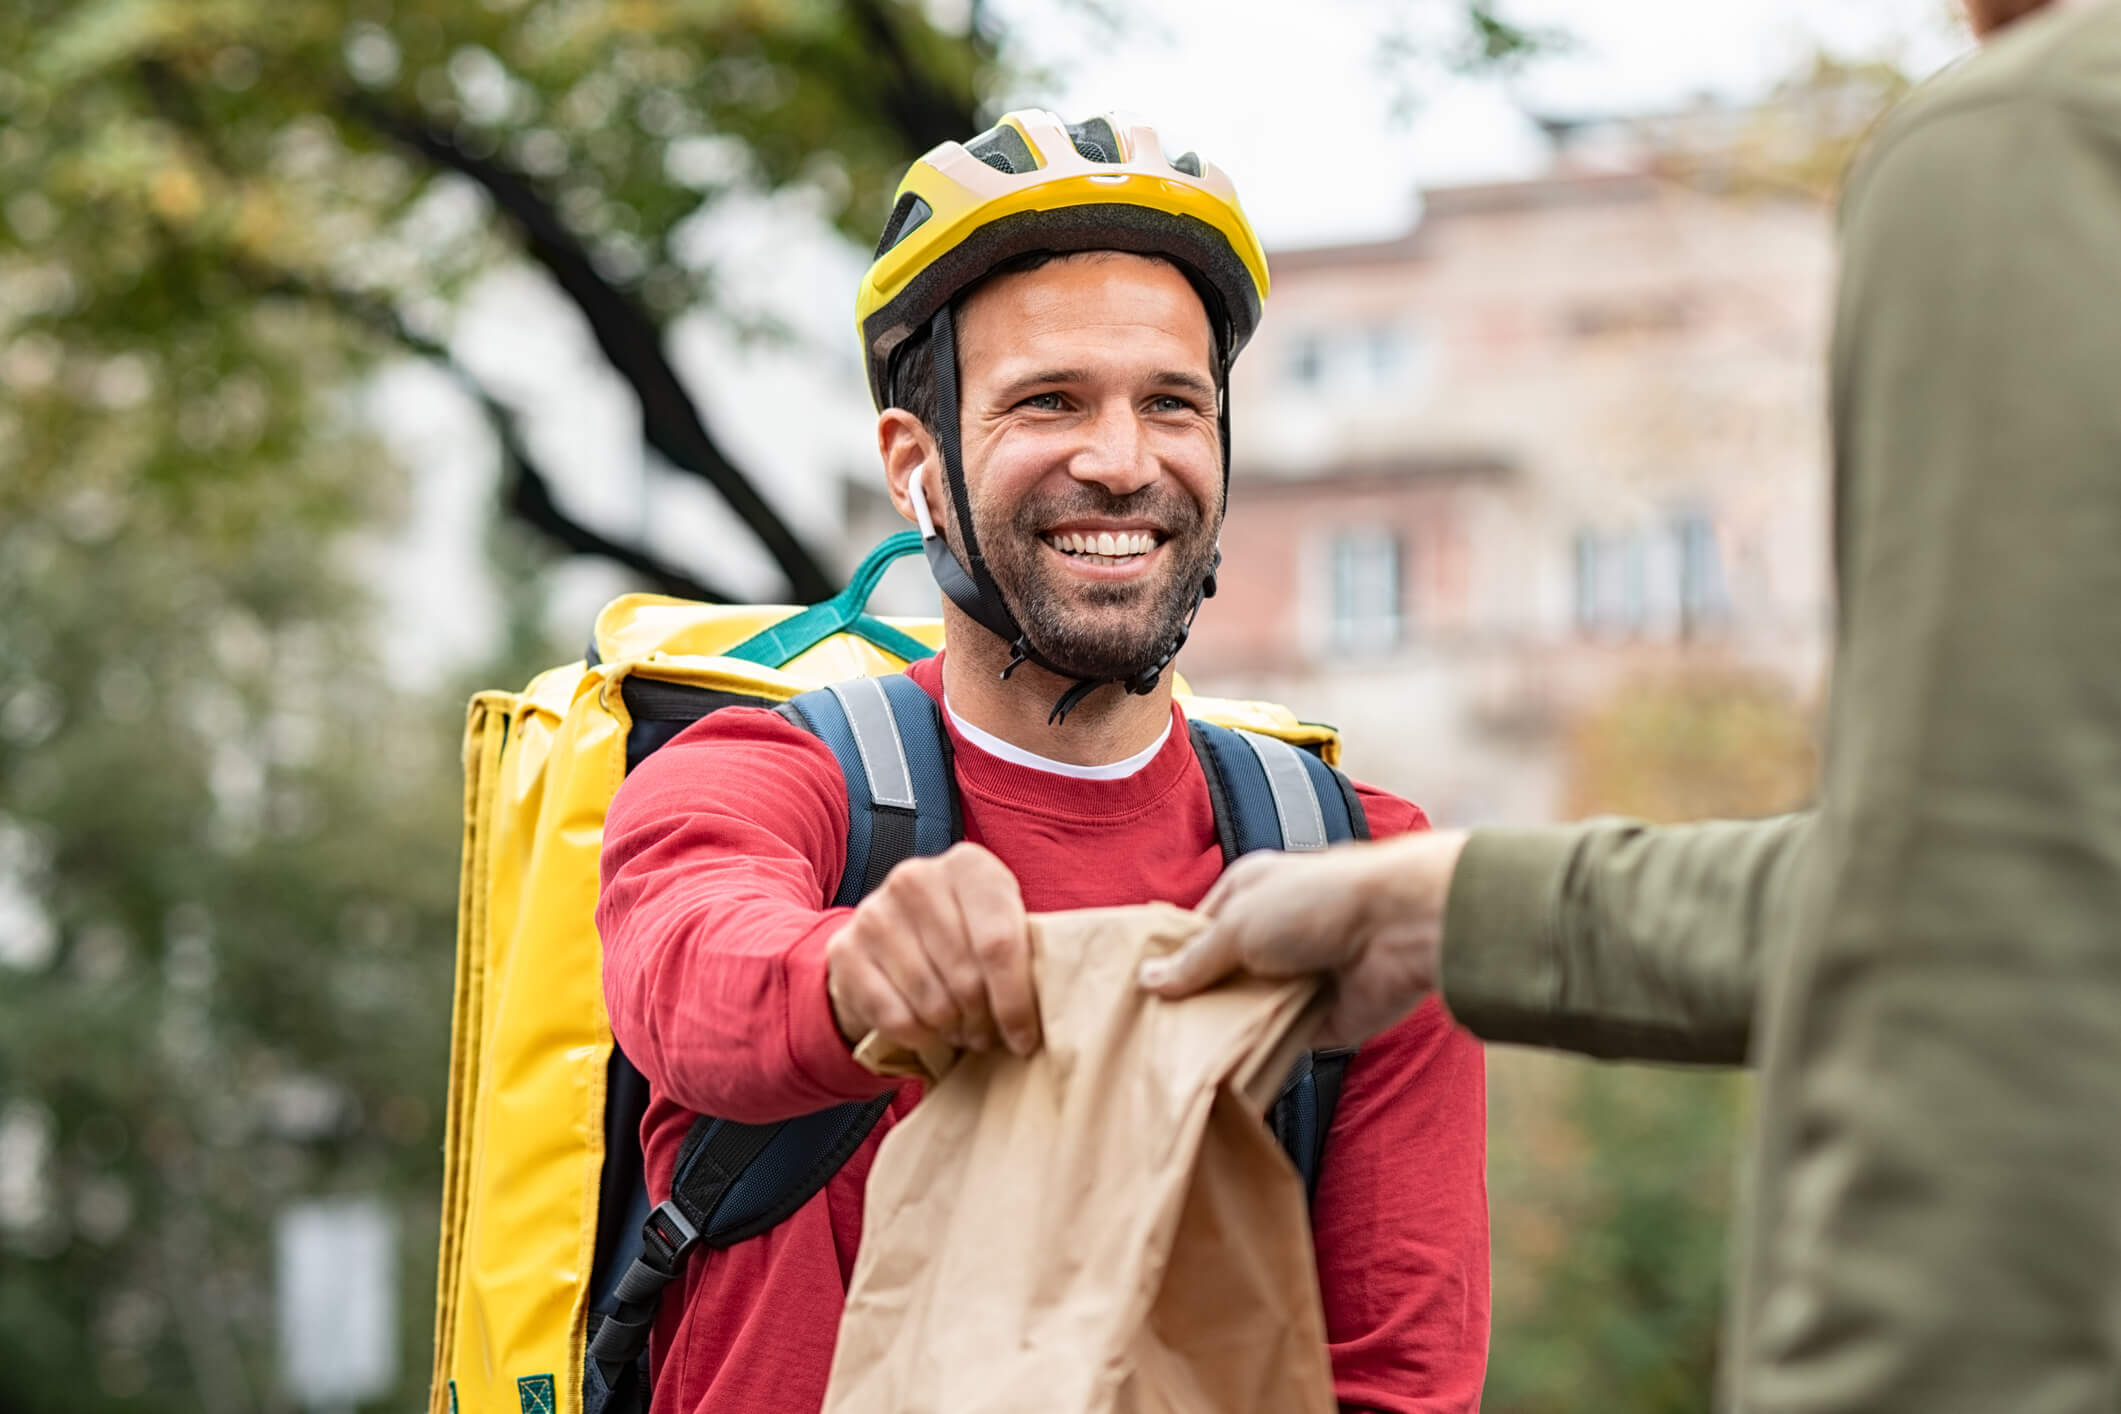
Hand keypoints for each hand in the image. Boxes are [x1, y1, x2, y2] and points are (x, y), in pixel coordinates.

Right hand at [825, 842, 1040, 1057]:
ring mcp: (875, 912)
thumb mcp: (1000, 925)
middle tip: (989, 1037)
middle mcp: (917, 878)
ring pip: (932, 1002)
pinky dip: (918, 1037)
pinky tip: (928, 1030)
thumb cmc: (965, 937)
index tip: (1025, 1040)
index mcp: (969, 866)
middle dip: (984, 1022)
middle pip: (966, 978)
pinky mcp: (845, 950)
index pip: (999, 944)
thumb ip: (1026, 950)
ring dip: (953, 1031)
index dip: (1016, 1002)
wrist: (887, 937)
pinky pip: (894, 1017)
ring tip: (962, 1030)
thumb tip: (1065, 1001)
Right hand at [1138, 831, 1467, 1046]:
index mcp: (1249, 893)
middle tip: (1147, 1036)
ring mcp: (1296, 978)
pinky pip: (1278, 1043)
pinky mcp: (1319, 1020)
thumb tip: (1148, 981)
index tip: (1135, 994)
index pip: (1197, 929)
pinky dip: (1258, 1056)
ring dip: (1224, 1031)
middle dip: (1193, 1001)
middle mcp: (1271, 933)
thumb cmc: (1319, 902)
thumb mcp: (1239, 923)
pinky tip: (1221, 1074)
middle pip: (1220, 974)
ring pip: (1246, 1012)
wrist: (1401, 930)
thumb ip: (1195, 959)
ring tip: (1174, 1061)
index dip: (1169, 959)